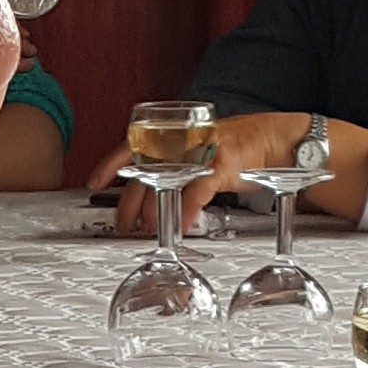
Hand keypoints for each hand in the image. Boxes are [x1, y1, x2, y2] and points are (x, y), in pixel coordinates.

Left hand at [103, 112, 367, 232]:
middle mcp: (183, 141)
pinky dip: (185, 211)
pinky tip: (179, 227)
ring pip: (166, 182)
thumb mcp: (199, 156)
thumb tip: (156, 194)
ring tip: (145, 230)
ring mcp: (201, 152)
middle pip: (144, 172)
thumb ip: (177, 170)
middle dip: (128, 202)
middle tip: (121, 225)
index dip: (110, 163)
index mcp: (175, 137)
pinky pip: (197, 191)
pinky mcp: (221, 165)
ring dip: (152, 210)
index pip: (132, 145)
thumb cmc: (237, 149)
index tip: (92, 182)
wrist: (276, 139)